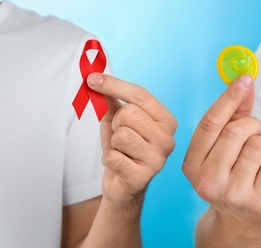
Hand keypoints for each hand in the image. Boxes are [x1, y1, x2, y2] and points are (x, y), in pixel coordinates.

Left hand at [87, 73, 176, 207]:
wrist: (123, 185)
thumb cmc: (123, 149)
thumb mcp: (118, 120)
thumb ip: (112, 99)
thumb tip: (96, 77)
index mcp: (166, 121)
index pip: (140, 94)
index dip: (114, 85)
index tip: (92, 79)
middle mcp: (168, 139)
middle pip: (129, 113)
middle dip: (116, 123)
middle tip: (121, 136)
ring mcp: (158, 159)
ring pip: (121, 135)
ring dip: (113, 144)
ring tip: (122, 152)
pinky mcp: (143, 177)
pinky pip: (113, 157)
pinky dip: (109, 160)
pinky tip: (119, 165)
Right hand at [183, 75, 260, 243]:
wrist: (241, 220)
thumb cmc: (230, 174)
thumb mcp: (222, 148)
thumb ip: (233, 116)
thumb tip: (245, 81)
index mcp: (192, 165)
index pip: (210, 123)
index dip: (228, 98)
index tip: (245, 78)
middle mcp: (207, 181)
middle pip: (236, 132)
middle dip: (251, 125)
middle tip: (254, 131)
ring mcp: (232, 194)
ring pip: (258, 145)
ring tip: (256, 159)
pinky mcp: (258, 202)